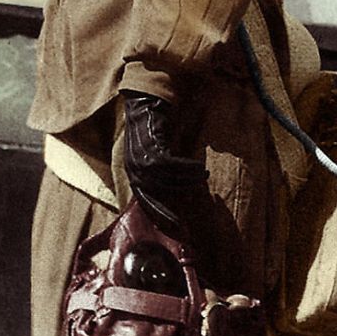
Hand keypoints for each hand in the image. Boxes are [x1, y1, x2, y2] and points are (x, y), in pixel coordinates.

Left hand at [123, 90, 207, 229]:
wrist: (143, 108)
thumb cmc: (150, 135)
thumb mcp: (148, 159)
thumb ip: (156, 176)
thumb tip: (174, 195)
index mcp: (133, 175)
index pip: (145, 201)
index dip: (160, 214)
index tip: (175, 227)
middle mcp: (135, 170)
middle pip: (158, 193)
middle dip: (176, 200)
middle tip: (195, 198)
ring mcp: (142, 159)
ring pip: (169, 179)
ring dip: (188, 179)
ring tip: (203, 175)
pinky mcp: (152, 148)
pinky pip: (173, 165)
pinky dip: (188, 167)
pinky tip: (199, 166)